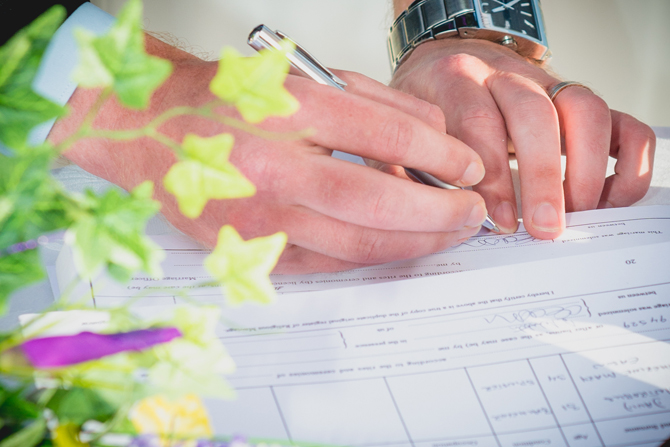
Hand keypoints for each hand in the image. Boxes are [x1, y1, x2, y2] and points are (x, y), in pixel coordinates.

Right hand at [49, 36, 488, 273]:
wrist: (155, 131)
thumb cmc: (232, 102)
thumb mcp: (308, 80)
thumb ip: (379, 106)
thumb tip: (439, 141)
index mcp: (290, 112)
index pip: (388, 137)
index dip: (443, 155)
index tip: (469, 166)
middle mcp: (275, 169)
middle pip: (380, 202)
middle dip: (442, 213)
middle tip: (473, 213)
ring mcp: (262, 219)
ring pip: (359, 244)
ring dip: (417, 243)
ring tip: (449, 233)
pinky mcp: (255, 252)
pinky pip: (331, 264)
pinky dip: (374, 257)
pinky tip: (400, 246)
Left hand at [387, 38, 655, 238]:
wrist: (443, 60)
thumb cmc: (426, 104)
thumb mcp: (401, 129)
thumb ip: (404, 166)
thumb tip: (423, 214)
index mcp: (456, 79)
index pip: (479, 123)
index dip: (492, 178)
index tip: (498, 221)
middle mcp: (505, 75)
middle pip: (534, 114)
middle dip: (541, 178)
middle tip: (542, 227)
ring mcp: (547, 84)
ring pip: (583, 109)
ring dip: (584, 169)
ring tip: (574, 214)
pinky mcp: (575, 102)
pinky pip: (622, 123)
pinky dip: (627, 162)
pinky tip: (607, 198)